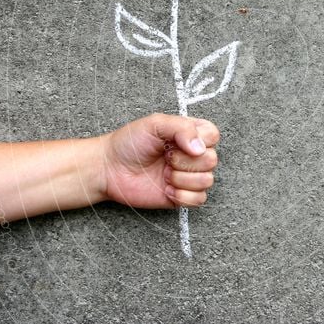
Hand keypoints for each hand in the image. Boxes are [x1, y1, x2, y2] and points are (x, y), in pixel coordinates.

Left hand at [100, 113, 220, 208]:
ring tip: (163, 173)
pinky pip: (199, 199)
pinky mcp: (182, 196)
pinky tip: (166, 188)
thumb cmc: (129, 143)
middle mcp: (192, 155)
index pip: (213, 136)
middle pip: (211, 160)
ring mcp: (188, 177)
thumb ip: (181, 128)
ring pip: (207, 181)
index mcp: (190, 134)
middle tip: (165, 157)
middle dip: (185, 161)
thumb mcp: (155, 124)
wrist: (109, 169)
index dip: (199, 141)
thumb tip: (201, 148)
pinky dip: (181, 195)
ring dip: (181, 178)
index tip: (176, 143)